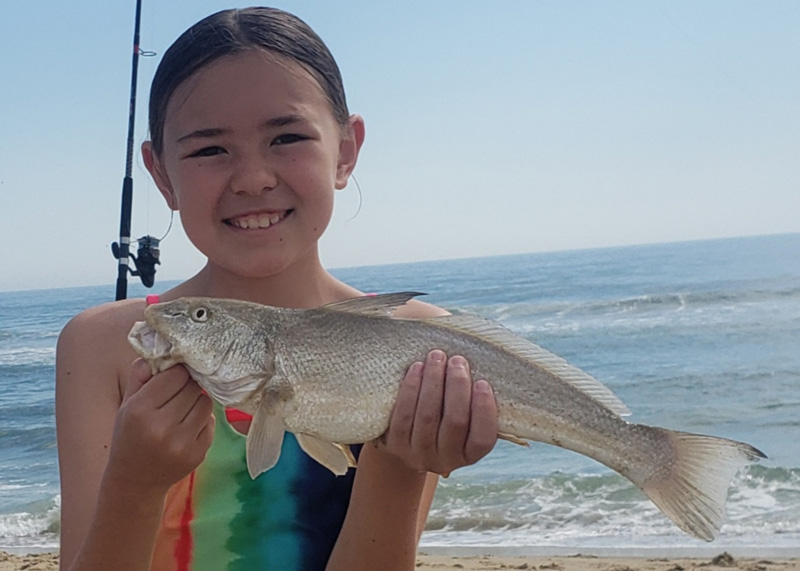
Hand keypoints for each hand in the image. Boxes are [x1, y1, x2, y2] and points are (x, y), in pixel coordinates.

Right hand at [104, 359, 214, 491]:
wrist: (135, 481)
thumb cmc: (130, 436)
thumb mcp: (127, 405)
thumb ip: (140, 376)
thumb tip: (160, 348)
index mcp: (140, 411)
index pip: (175, 375)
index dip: (176, 373)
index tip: (174, 376)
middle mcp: (162, 428)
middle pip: (192, 387)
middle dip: (188, 386)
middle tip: (179, 392)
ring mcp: (182, 443)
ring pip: (205, 403)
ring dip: (197, 401)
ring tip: (182, 409)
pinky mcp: (198, 454)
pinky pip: (210, 422)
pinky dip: (201, 421)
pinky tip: (186, 428)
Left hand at [379, 350, 497, 475]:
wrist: (407, 441)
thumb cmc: (444, 419)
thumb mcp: (464, 421)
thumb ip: (473, 403)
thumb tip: (481, 369)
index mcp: (469, 454)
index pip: (482, 439)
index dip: (484, 410)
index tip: (482, 382)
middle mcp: (445, 460)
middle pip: (455, 422)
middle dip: (457, 386)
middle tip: (458, 361)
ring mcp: (419, 454)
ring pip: (428, 415)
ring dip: (433, 381)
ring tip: (437, 356)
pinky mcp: (395, 444)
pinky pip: (403, 414)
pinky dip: (411, 388)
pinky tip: (417, 368)